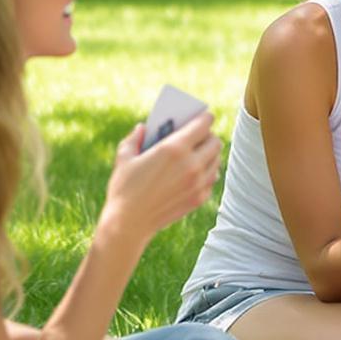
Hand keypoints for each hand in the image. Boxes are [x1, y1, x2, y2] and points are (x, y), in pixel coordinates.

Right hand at [99, 111, 221, 245]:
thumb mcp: (125, 156)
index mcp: (174, 148)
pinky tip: (196, 171)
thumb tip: (143, 127)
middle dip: (208, 136)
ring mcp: (198, 183)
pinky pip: (212, 178)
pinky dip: (207, 172)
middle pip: (215, 142)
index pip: (203, 124)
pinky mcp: (199, 198)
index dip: (204, 117)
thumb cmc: (124, 187)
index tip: (202, 116)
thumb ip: (135, 137)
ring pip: (216, 160)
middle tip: (199, 135)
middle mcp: (192, 164)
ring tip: (199, 151)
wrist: (129, 223)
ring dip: (209, 154)